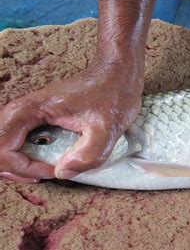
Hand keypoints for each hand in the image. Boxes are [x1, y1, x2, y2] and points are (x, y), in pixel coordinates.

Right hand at [0, 58, 143, 180]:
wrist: (118, 76)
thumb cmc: (113, 96)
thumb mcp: (107, 128)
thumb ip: (88, 154)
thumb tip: (63, 172)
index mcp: (30, 109)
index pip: (3, 148)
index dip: (25, 167)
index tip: (55, 169)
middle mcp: (21, 111)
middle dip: (17, 169)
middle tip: (47, 174)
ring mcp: (27, 115)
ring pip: (5, 147)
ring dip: (20, 165)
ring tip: (46, 170)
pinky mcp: (36, 119)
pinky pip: (18, 143)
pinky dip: (26, 158)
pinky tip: (47, 163)